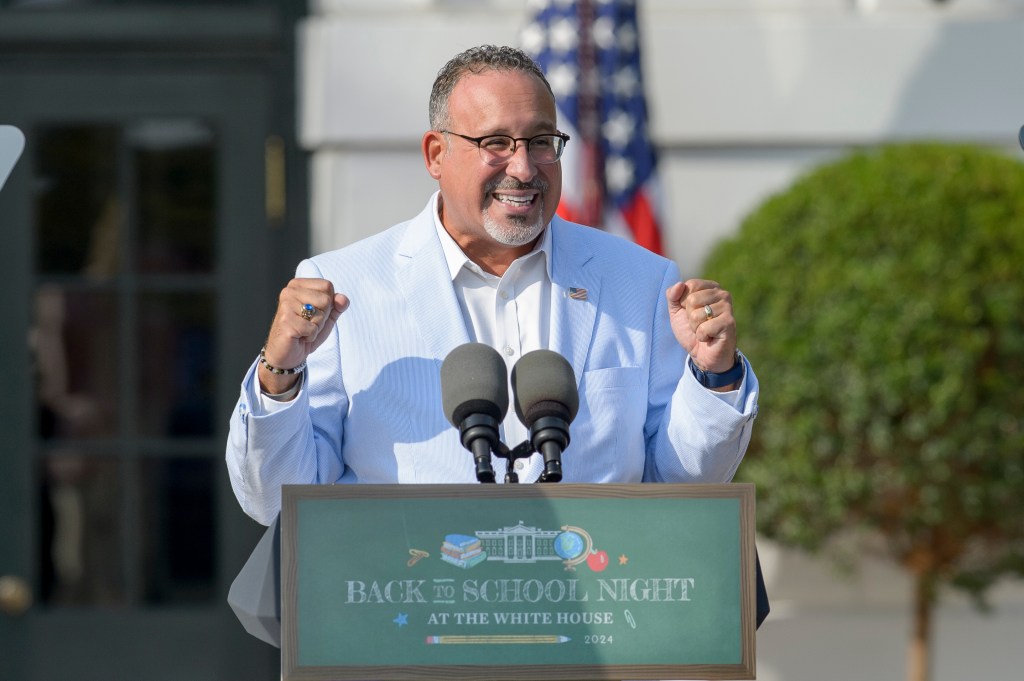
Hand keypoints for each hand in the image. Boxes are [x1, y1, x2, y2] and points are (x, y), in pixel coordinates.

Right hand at [259, 278, 348, 393]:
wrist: (287, 353)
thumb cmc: (305, 332)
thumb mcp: (326, 317)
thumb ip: (337, 305)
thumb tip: (343, 299)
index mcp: (298, 285)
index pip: (327, 286)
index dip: (328, 303)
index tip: (314, 313)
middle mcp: (289, 291)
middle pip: (326, 299)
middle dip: (322, 317)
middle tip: (308, 323)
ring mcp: (285, 305)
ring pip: (320, 314)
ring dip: (316, 327)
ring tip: (303, 330)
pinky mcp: (285, 321)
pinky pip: (312, 328)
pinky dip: (310, 336)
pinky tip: (299, 336)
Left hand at [665, 279, 737, 375]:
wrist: (702, 355)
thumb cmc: (691, 331)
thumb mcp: (676, 312)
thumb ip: (673, 296)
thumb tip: (680, 284)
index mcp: (710, 288)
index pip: (689, 285)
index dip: (683, 303)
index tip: (691, 312)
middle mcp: (722, 294)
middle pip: (692, 299)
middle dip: (690, 316)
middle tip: (698, 324)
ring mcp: (727, 308)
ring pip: (696, 314)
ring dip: (695, 327)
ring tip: (705, 331)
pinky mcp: (729, 323)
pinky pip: (704, 327)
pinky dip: (702, 336)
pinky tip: (710, 337)